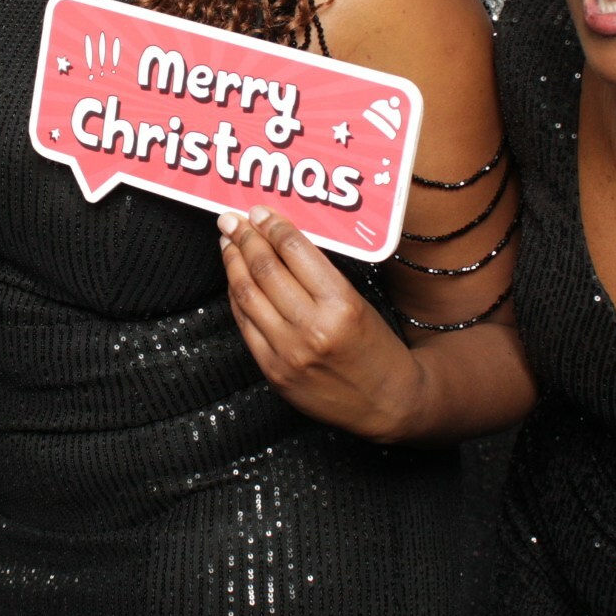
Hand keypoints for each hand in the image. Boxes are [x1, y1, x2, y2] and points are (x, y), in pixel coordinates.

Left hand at [219, 206, 426, 442]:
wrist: (387, 404)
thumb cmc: (378, 348)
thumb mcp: (358, 302)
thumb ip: (319, 274)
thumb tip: (279, 239)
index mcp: (341, 304)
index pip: (296, 250)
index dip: (272, 225)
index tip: (259, 211)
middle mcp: (312, 328)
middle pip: (265, 269)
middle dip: (244, 238)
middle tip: (231, 220)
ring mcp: (288, 353)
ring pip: (247, 295)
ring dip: (233, 263)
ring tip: (227, 244)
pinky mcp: (273, 372)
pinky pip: (245, 325)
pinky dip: (236, 297)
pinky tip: (234, 280)